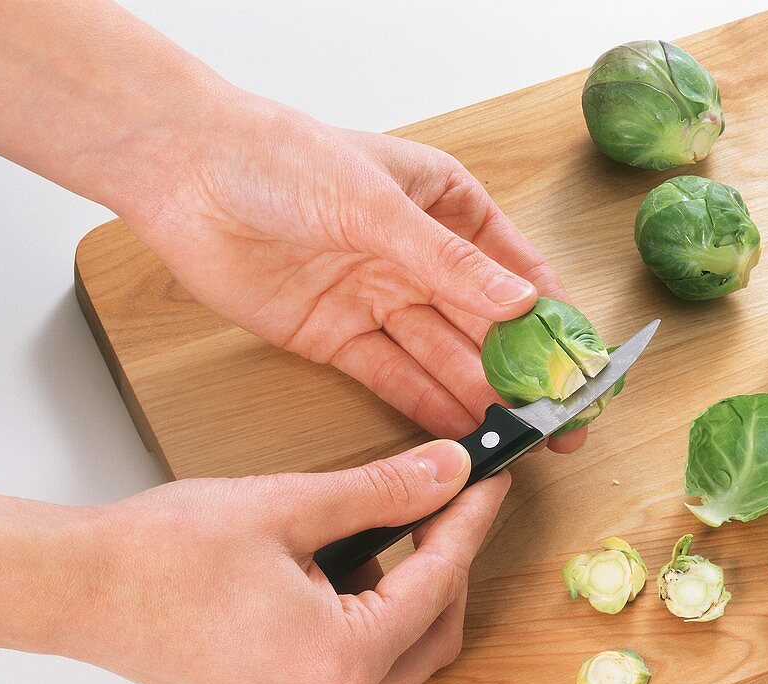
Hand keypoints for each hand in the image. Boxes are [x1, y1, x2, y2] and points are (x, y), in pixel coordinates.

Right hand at [70, 440, 505, 683]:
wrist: (80, 586)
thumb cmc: (162, 555)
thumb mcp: (288, 506)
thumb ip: (381, 492)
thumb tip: (445, 474)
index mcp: (336, 661)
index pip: (436, 583)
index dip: (468, 524)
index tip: (487, 484)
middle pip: (431, 634)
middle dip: (447, 564)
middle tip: (448, 502)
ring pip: (396, 654)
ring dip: (408, 590)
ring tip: (391, 526)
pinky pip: (352, 662)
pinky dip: (368, 613)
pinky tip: (346, 563)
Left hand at [120, 93, 585, 451]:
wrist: (186, 175)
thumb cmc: (280, 158)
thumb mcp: (377, 204)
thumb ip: (448, 262)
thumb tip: (522, 302)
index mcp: (443, 203)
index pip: (514, 269)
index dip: (549, 320)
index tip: (581, 366)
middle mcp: (416, 255)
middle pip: (481, 323)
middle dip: (519, 373)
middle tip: (556, 423)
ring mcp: (376, 296)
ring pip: (441, 355)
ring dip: (477, 396)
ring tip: (515, 440)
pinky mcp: (335, 335)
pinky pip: (391, 374)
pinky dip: (423, 403)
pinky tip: (458, 432)